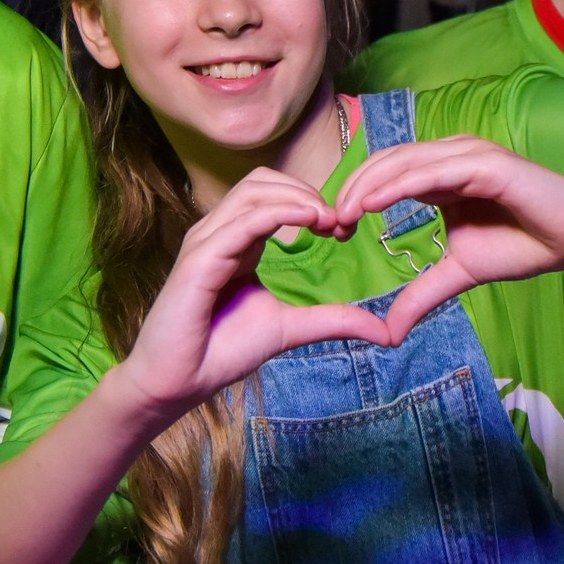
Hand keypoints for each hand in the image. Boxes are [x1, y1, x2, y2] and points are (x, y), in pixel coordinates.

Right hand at [111, 169, 393, 425]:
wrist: (178, 382)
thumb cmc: (222, 351)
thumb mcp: (291, 328)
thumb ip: (332, 320)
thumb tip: (385, 332)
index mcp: (237, 241)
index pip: (273, 195)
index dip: (311, 200)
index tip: (344, 227)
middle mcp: (218, 233)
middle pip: (262, 181)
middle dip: (306, 190)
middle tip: (340, 219)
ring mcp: (206, 242)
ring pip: (252, 192)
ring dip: (297, 197)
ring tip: (328, 219)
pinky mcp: (199, 259)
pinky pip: (242, 221)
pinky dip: (279, 213)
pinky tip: (308, 222)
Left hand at [331, 136, 563, 334]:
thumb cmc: (526, 244)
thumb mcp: (460, 272)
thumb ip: (423, 293)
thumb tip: (387, 331)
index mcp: (441, 175)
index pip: (385, 174)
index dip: (355, 196)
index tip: (332, 231)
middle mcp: (450, 156)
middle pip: (386, 163)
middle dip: (351, 189)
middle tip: (325, 223)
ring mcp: (468, 155)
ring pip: (403, 163)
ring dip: (367, 186)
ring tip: (341, 214)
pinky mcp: (486, 163)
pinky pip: (433, 171)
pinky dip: (400, 185)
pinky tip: (373, 205)